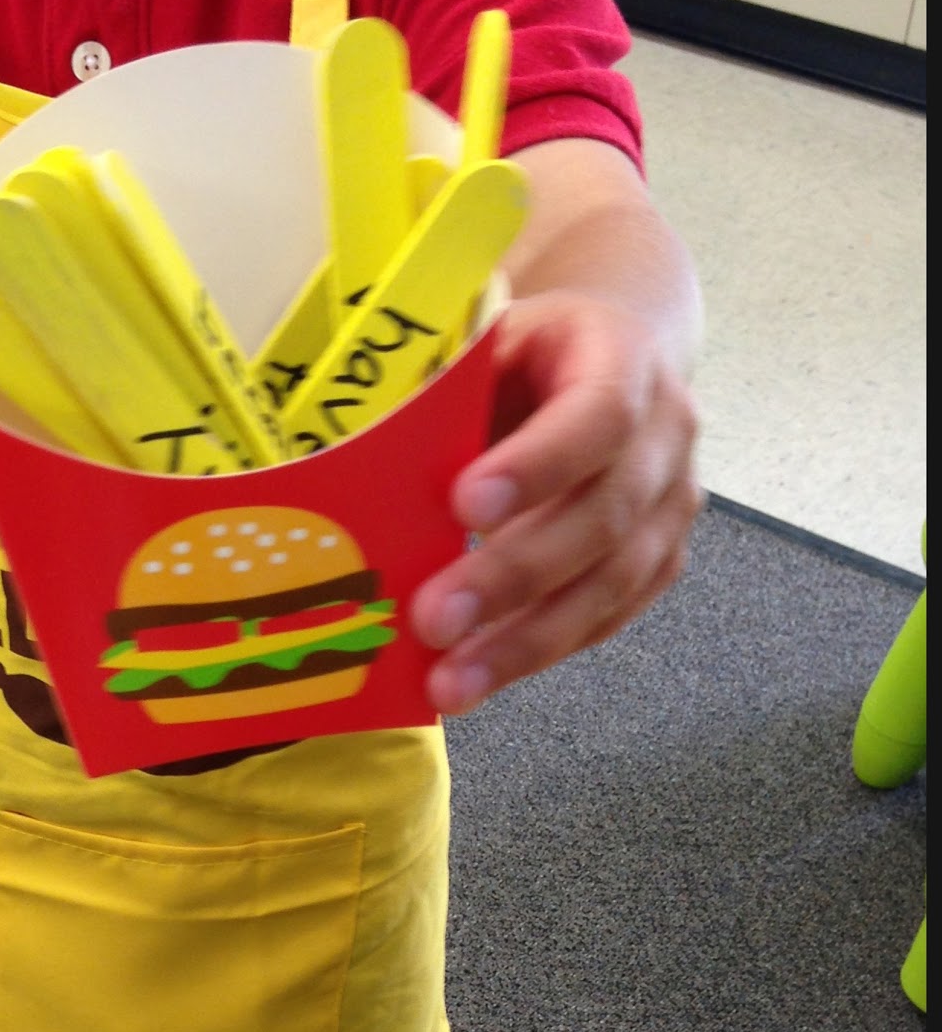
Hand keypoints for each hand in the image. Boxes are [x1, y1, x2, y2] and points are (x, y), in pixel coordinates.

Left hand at [411, 288, 702, 714]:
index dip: (536, 466)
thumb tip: (362, 463)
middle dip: (512, 578)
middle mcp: (665, 437)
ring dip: (524, 643)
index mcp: (623, 360)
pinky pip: (605, 620)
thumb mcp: (487, 349)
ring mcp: (669, 507)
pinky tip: (480, 679)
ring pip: (608, 586)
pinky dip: (538, 653)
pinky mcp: (657, 564)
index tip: (463, 508)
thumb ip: (448, 397)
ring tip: (451, 683)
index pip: (597, 416)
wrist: (604, 364)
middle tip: (433, 621)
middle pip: (601, 518)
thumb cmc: (526, 362)